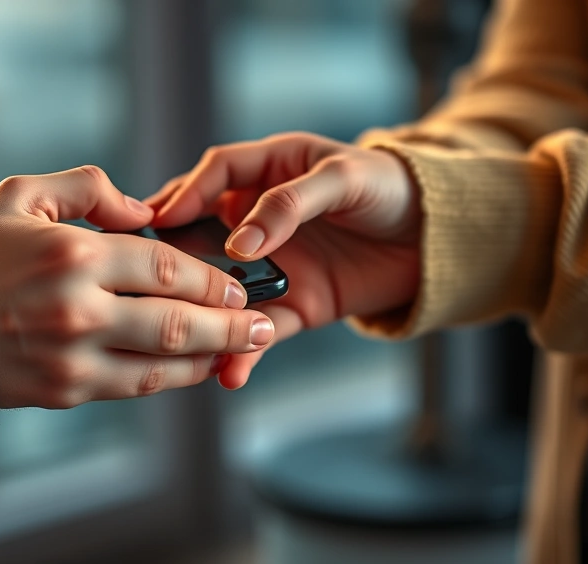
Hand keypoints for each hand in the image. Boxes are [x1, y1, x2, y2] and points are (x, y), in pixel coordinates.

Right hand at [0, 166, 274, 408]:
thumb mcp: (20, 195)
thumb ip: (88, 189)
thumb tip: (141, 210)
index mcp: (74, 255)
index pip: (166, 268)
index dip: (212, 278)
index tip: (238, 283)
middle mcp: (79, 310)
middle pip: (178, 322)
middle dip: (230, 324)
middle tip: (264, 324)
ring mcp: (72, 358)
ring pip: (163, 365)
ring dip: (211, 358)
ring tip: (243, 350)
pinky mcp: (64, 391)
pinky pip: (133, 388)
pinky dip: (170, 380)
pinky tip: (193, 370)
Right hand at [146, 132, 420, 388]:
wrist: (441, 243)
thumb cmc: (393, 189)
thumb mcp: (344, 179)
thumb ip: (289, 205)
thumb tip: (238, 243)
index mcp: (272, 169)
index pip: (217, 172)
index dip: (187, 191)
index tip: (161, 218)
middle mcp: (263, 217)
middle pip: (205, 234)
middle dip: (176, 257)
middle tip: (146, 278)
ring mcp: (277, 263)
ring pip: (227, 287)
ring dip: (204, 311)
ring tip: (180, 333)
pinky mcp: (296, 304)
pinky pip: (261, 327)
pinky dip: (245, 351)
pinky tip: (230, 371)